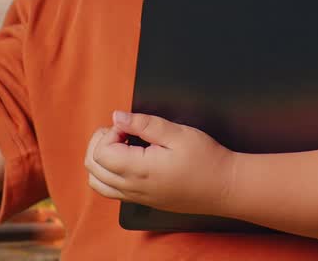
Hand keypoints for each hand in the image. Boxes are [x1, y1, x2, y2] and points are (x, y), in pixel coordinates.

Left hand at [84, 111, 237, 216]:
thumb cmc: (206, 160)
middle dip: (100, 142)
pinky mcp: (142, 201)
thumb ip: (145, 124)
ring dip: (100, 159)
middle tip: (123, 131)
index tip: (130, 126)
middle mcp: (133, 188)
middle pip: (92, 167)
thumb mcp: (178, 133)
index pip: (101, 153)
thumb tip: (117, 117)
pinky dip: (107, 173)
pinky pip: (110, 190)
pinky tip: (127, 159)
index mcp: (139, 170)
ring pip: (96, 182)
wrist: (225, 187)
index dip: (110, 133)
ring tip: (121, 144)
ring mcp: (136, 197)